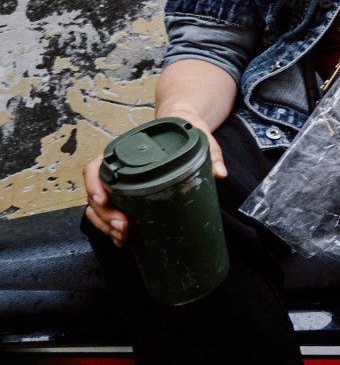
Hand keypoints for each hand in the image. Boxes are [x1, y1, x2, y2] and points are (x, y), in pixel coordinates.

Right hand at [84, 114, 226, 246]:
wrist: (182, 125)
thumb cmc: (183, 129)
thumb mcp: (198, 134)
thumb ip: (211, 151)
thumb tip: (219, 174)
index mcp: (126, 150)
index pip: (97, 167)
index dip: (94, 185)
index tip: (104, 201)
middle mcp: (118, 167)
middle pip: (96, 193)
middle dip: (105, 215)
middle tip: (123, 227)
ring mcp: (120, 182)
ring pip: (98, 207)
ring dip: (106, 225)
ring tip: (123, 236)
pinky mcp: (127, 193)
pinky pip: (110, 212)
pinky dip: (112, 228)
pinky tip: (123, 240)